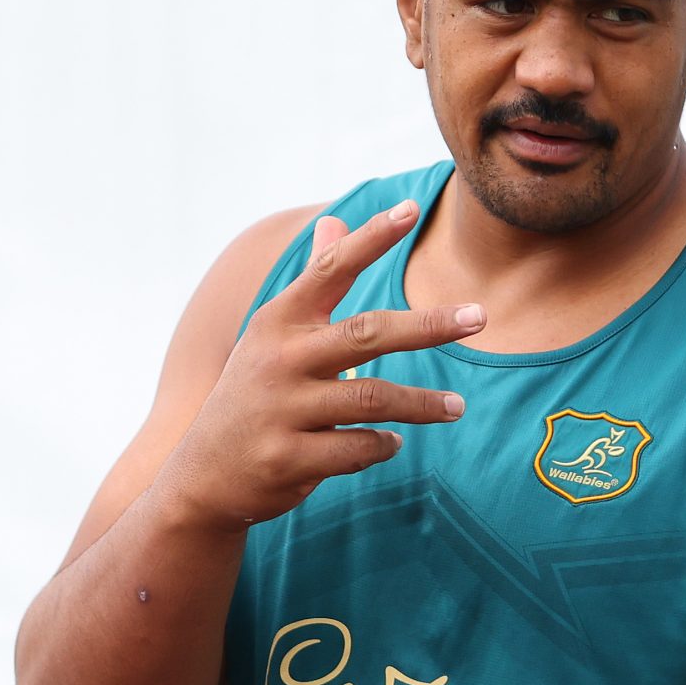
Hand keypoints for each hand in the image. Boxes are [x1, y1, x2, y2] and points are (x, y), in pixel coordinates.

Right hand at [172, 200, 481, 529]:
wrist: (204, 475)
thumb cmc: (254, 393)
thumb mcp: (272, 333)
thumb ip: (312, 280)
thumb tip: (335, 219)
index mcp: (277, 321)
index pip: (331, 267)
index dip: (372, 237)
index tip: (412, 209)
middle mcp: (278, 359)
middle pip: (368, 334)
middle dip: (429, 325)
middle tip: (481, 318)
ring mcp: (281, 410)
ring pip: (373, 398)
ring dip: (422, 404)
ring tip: (456, 407)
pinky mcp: (288, 458)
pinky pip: (358, 448)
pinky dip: (383, 445)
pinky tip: (392, 442)